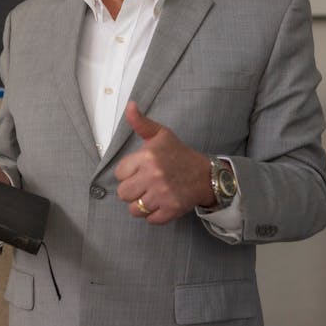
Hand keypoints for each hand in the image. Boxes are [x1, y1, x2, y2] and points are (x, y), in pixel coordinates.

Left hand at [114, 101, 214, 223]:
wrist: (205, 174)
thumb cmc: (179, 154)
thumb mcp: (160, 135)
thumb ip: (141, 122)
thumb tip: (129, 105)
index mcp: (147, 157)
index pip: (120, 173)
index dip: (128, 173)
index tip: (140, 170)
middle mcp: (153, 176)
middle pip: (123, 193)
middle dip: (132, 190)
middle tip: (145, 184)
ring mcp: (162, 195)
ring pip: (134, 209)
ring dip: (141, 205)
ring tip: (152, 195)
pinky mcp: (171, 210)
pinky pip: (150, 220)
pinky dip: (154, 215)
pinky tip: (161, 204)